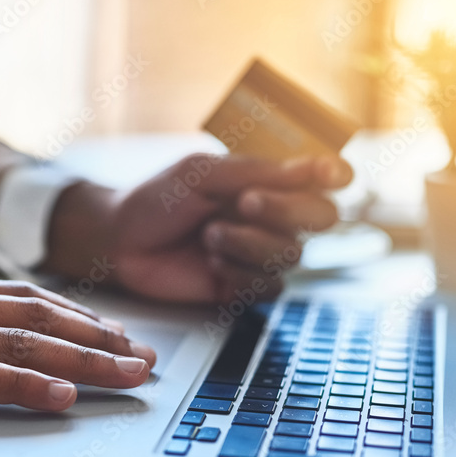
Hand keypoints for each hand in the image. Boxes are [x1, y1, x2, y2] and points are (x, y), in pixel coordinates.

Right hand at [0, 273, 156, 430]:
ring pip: (24, 343)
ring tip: (126, 375)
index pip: (26, 298)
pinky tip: (61, 397)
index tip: (113, 331)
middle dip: (99, 337)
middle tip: (143, 355)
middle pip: (39, 318)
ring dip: (82, 361)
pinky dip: (26, 385)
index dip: (77, 314)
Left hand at [44, 153, 351, 302]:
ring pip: (292, 254)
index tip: (330, 175)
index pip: (320, 178)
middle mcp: (273, 218)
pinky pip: (270, 288)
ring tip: (210, 236)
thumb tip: (312, 168)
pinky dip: (241, 276)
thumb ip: (258, 171)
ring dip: (250, 244)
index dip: (335, 175)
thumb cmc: (158, 199)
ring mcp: (261, 253)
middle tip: (246, 202)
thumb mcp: (203, 174)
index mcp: (268, 181)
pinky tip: (212, 266)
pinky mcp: (245, 288)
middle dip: (286, 210)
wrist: (120, 241)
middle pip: (320, 218)